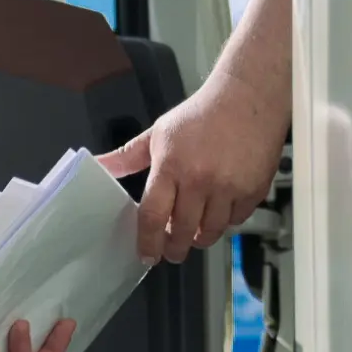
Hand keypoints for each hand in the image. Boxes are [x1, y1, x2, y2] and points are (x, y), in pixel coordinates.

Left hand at [98, 69, 287, 264]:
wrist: (249, 94)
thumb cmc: (201, 115)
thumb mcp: (158, 133)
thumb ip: (127, 157)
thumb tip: (99, 167)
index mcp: (171, 167)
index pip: (153, 217)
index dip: (148, 242)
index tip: (147, 256)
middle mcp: (200, 179)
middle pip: (182, 233)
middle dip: (174, 249)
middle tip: (172, 252)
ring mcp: (229, 186)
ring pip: (210, 232)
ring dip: (200, 238)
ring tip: (195, 232)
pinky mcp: (253, 189)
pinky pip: (236, 221)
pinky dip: (226, 222)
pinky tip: (219, 211)